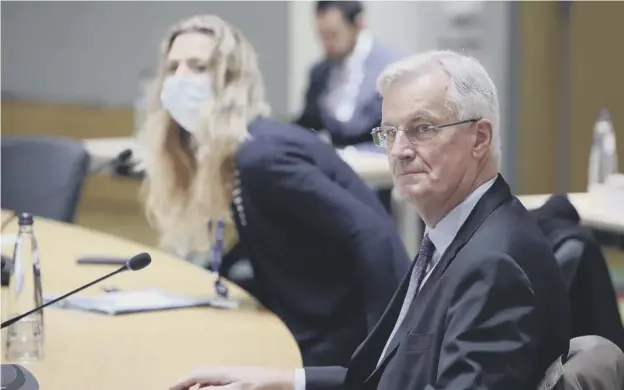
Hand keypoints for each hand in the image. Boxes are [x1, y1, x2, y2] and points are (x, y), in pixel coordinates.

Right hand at [169, 366, 294, 389]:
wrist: (285, 382)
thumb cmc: (260, 386)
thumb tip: (196, 389)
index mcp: (222, 373)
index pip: (194, 375)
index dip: (180, 383)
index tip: (168, 389)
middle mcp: (225, 372)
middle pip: (199, 375)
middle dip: (186, 384)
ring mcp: (233, 375)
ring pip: (208, 380)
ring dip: (197, 386)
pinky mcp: (240, 381)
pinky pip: (218, 383)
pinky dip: (209, 387)